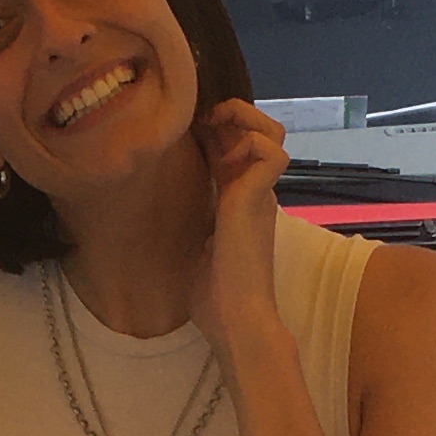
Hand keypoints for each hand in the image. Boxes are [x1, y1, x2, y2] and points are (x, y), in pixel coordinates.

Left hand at [193, 100, 288, 349]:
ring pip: (273, 132)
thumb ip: (191, 223)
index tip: (188, 130)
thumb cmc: (214, 296)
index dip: (215, 131)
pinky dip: (251, 142)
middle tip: (203, 121)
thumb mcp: (194, 247)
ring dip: (246, 120)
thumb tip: (162, 211)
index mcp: (239, 202)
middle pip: (260, 132)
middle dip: (232, 115)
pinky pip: (273, 151)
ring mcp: (261, 194)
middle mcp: (254, 192)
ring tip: (218, 128)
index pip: (233, 149)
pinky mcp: (260, 198)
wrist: (235, 319)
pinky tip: (226, 158)